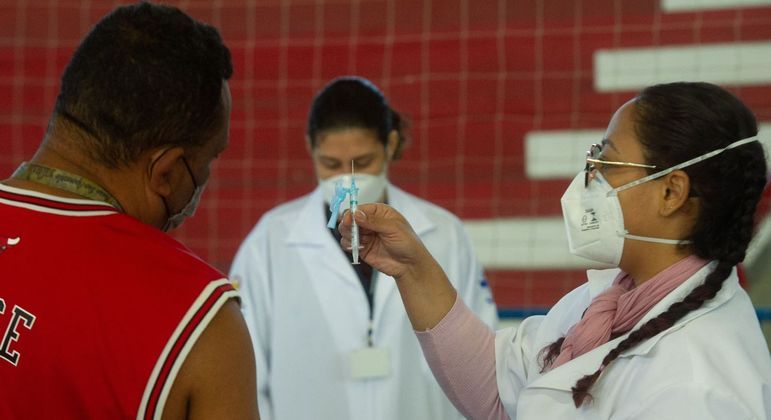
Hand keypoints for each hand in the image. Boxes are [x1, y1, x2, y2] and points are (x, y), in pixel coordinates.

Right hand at [339, 203, 456, 330]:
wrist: (410, 265)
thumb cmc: (407, 243)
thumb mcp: (393, 229)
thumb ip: (374, 222)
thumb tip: (356, 214)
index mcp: (379, 212)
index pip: (360, 209)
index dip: (352, 213)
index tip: (348, 220)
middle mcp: (370, 222)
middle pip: (350, 219)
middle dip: (347, 224)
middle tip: (349, 231)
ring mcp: (365, 235)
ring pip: (346, 231)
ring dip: (347, 235)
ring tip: (356, 241)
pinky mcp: (362, 248)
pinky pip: (348, 244)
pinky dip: (348, 245)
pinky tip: (358, 248)